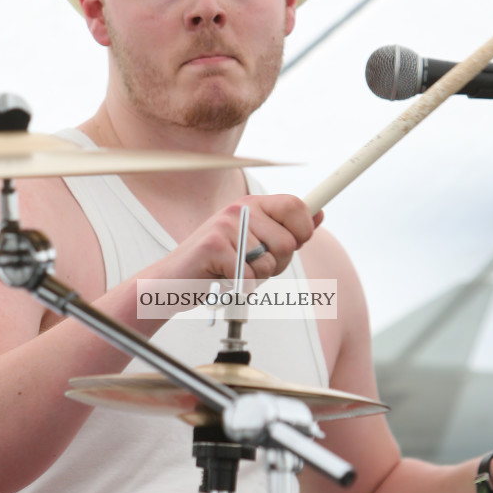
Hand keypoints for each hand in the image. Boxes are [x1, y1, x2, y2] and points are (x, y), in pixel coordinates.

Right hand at [142, 194, 321, 283]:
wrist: (173, 281)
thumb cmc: (216, 265)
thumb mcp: (255, 243)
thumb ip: (285, 229)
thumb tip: (319, 213)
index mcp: (252, 204)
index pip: (296, 205)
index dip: (304, 230)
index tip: (296, 242)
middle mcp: (239, 209)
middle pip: (287, 242)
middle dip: (276, 265)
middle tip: (252, 266)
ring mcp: (225, 225)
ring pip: (268, 263)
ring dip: (255, 278)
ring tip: (233, 272)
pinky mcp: (214, 246)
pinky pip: (249, 277)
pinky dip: (239, 288)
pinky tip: (223, 280)